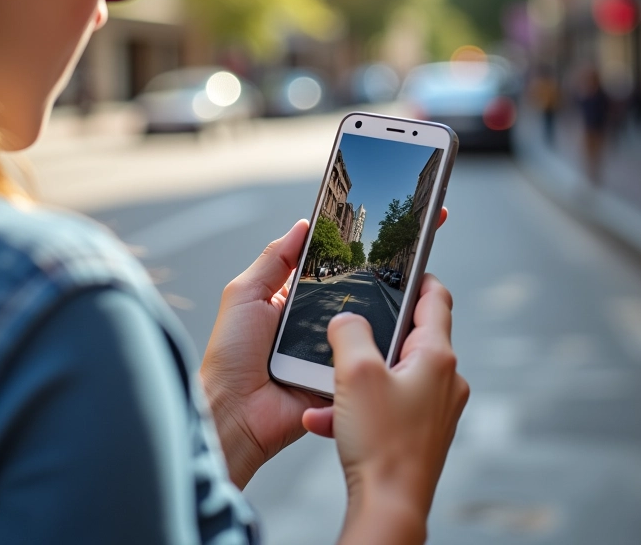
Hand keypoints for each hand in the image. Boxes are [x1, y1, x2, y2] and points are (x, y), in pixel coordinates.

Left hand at [201, 208, 448, 490]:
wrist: (235, 414)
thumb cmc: (230, 355)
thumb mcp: (245, 294)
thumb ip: (273, 259)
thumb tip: (302, 225)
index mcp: (292, 298)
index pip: (327, 267)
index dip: (349, 252)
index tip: (379, 232)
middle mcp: (315, 323)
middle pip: (354, 295)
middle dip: (377, 281)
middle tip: (406, 259)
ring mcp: (331, 352)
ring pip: (366, 328)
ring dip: (381, 317)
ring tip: (410, 293)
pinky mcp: (342, 379)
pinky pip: (366, 361)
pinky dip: (377, 352)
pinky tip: (396, 336)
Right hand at [303, 274, 468, 544]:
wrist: (389, 508)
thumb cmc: (381, 443)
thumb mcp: (355, 372)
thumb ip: (349, 330)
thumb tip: (347, 317)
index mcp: (436, 357)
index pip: (437, 299)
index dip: (419, 277)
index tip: (403, 266)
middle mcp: (444, 380)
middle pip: (408, 336)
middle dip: (371, 336)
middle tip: (346, 333)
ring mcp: (434, 407)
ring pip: (391, 373)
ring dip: (357, 377)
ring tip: (331, 391)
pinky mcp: (420, 430)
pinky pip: (386, 404)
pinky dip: (359, 405)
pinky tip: (329, 420)